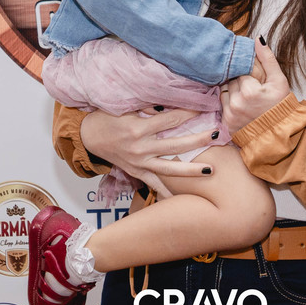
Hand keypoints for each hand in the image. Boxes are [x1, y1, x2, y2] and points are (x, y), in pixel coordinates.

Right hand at [80, 108, 214, 198]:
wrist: (87, 136)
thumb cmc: (106, 117)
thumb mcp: (124, 106)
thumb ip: (148, 106)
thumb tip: (170, 104)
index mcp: (138, 129)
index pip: (170, 120)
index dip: (188, 113)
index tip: (204, 108)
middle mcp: (140, 148)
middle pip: (176, 144)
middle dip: (199, 139)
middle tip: (218, 134)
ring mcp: (138, 163)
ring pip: (169, 168)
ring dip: (191, 169)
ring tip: (211, 170)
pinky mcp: (136, 172)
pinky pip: (154, 184)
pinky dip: (166, 192)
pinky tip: (181, 200)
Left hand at [222, 39, 290, 131]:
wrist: (279, 134)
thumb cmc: (280, 106)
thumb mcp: (279, 80)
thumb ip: (267, 58)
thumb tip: (258, 38)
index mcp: (249, 91)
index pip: (241, 71)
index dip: (250, 76)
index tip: (258, 83)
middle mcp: (236, 103)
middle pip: (232, 80)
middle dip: (241, 82)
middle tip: (254, 91)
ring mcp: (230, 114)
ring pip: (225, 91)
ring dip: (234, 92)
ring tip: (249, 99)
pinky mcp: (226, 123)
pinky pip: (223, 104)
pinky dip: (230, 103)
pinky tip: (243, 107)